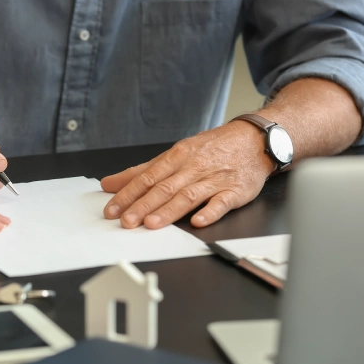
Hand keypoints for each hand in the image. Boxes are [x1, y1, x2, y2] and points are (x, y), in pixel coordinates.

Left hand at [101, 121, 276, 228]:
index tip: (112, 209)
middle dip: (143, 205)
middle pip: (164, 187)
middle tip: (126, 221)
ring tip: (151, 223)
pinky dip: (210, 211)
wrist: (254, 140)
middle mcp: (193, 167)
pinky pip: (222, 202)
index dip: (128, 194)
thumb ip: (141, 171)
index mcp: (176, 157)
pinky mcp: (235, 191)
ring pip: (188, 195)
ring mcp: (214, 179)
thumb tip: (110, 184)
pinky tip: (198, 222)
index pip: (147, 177)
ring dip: (169, 210)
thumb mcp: (173, 154)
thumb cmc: (211, 149)